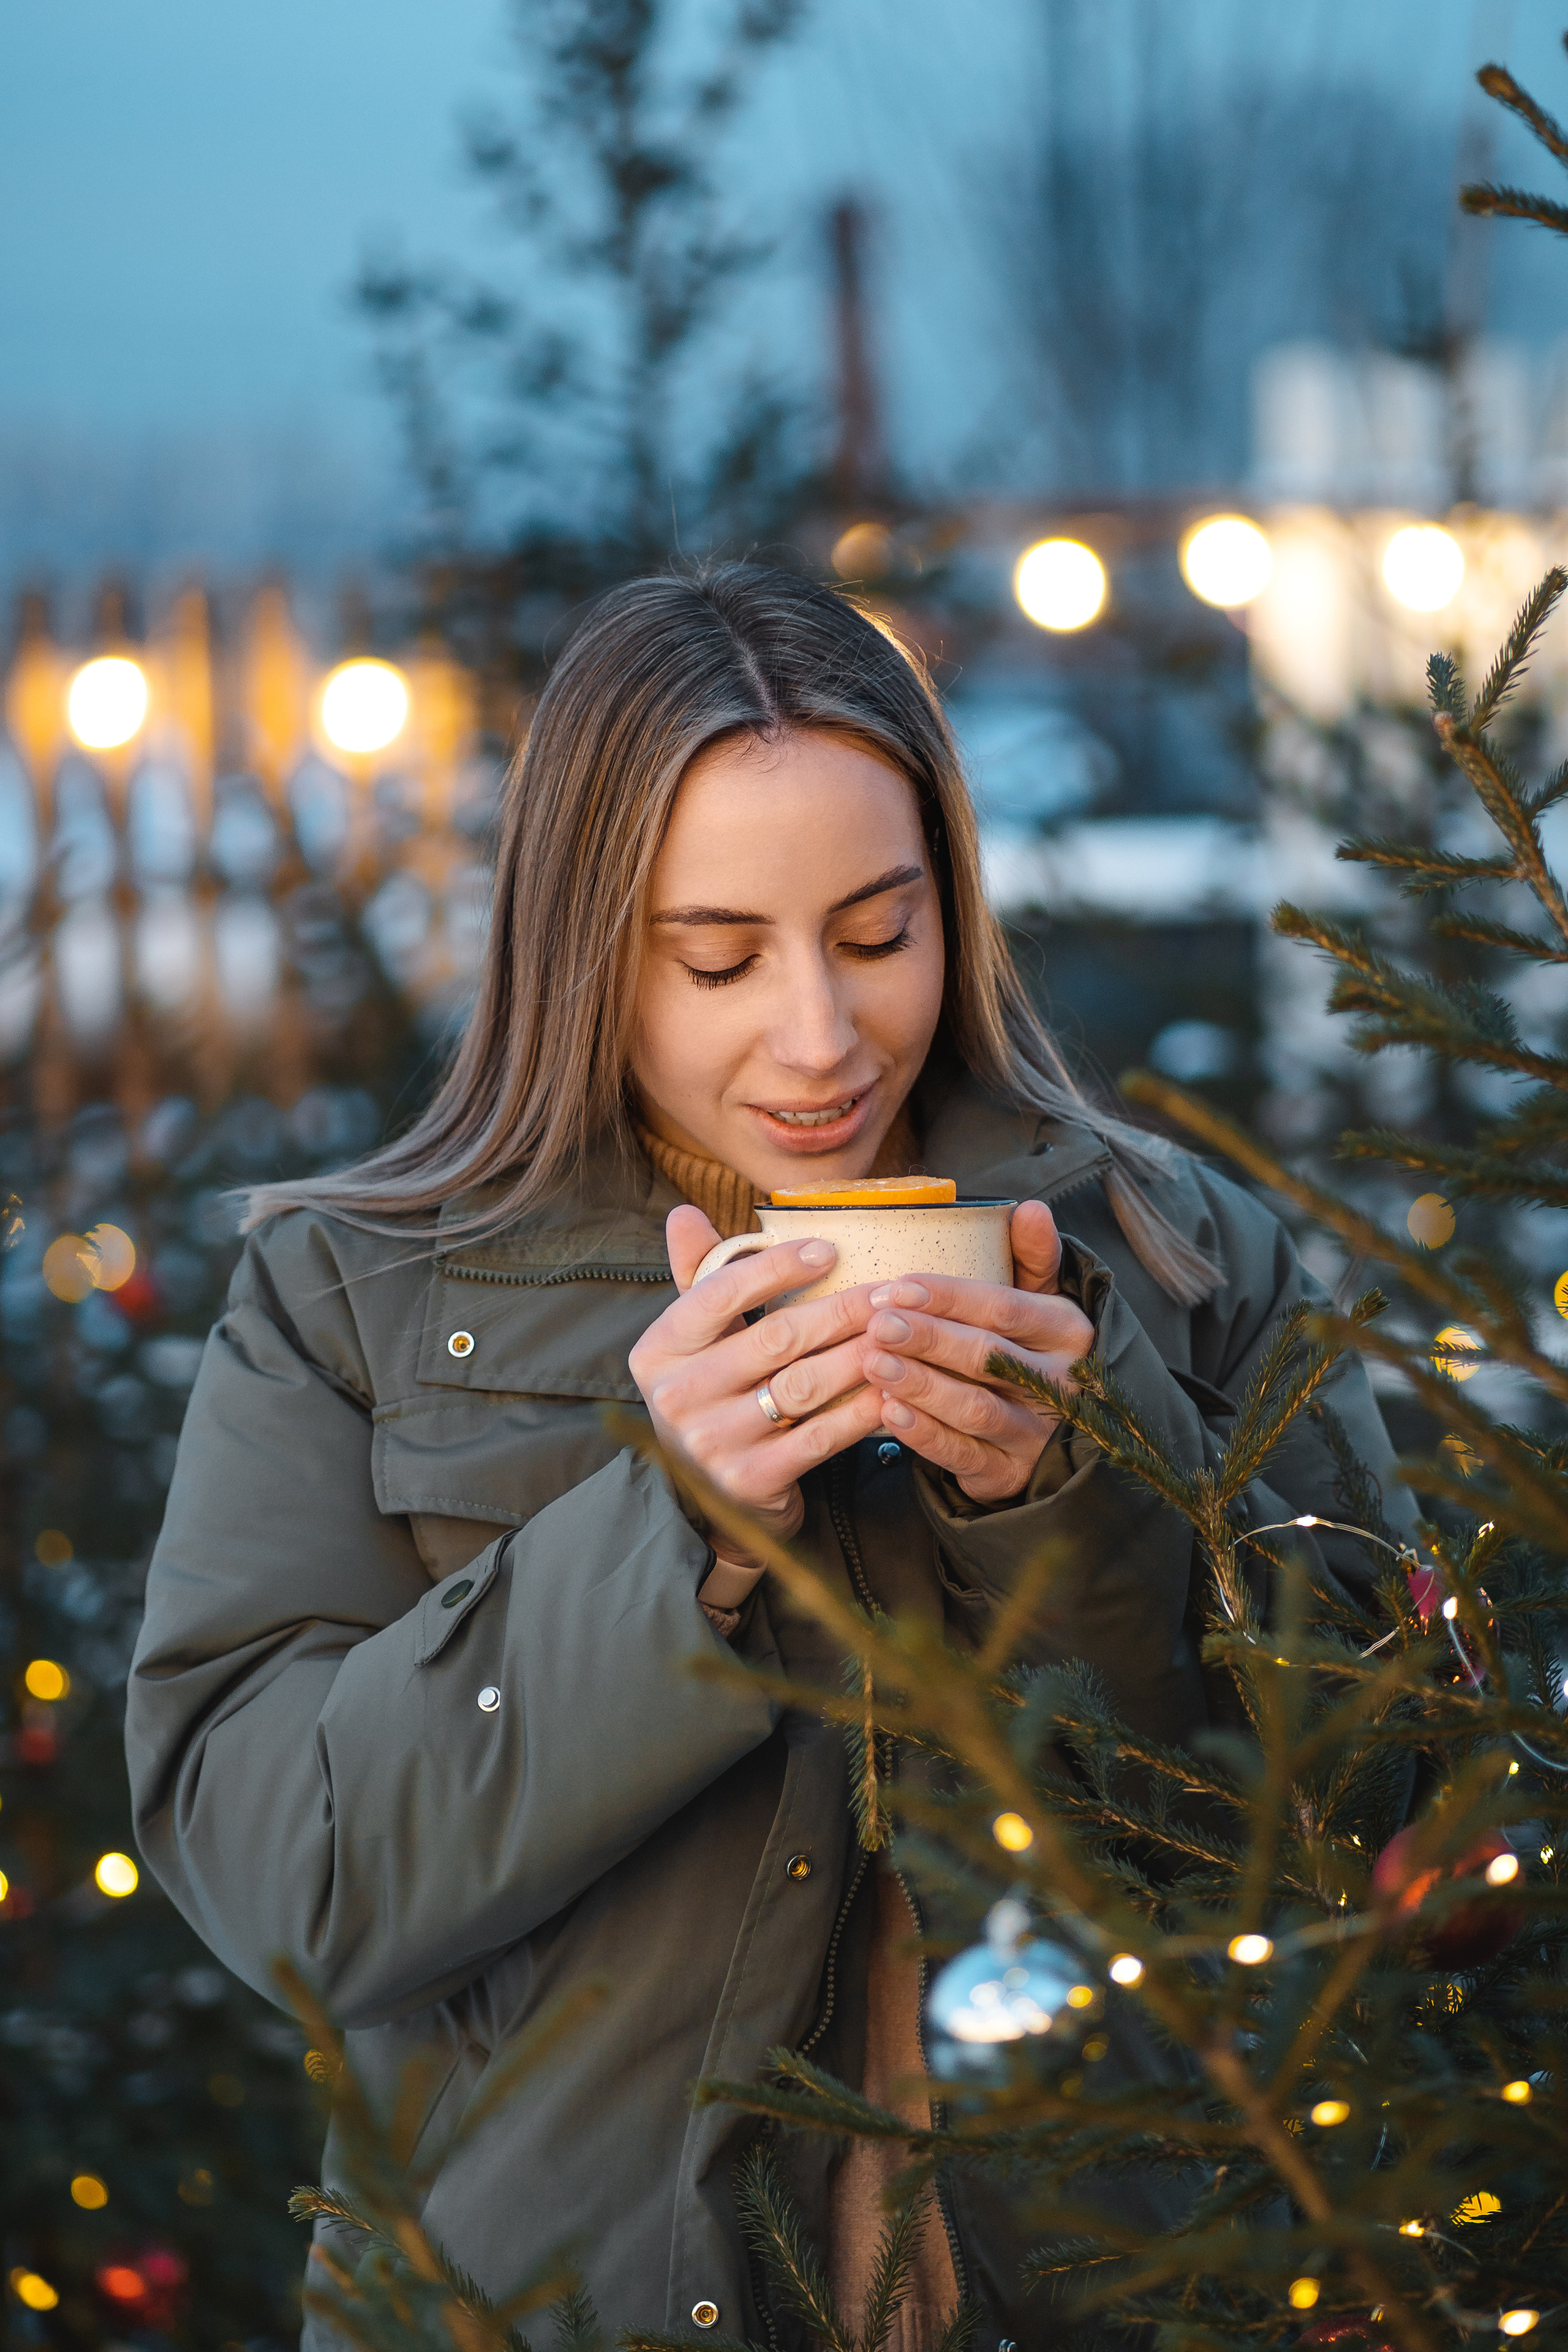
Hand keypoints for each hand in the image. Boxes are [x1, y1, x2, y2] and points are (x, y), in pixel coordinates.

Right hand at [629, 1204, 886, 1556]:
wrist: (709, 1500)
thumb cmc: (711, 1397)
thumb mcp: (692, 1341)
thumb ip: (696, 1277)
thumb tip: (684, 1212)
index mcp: (658, 1349)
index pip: (719, 1293)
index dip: (777, 1267)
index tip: (830, 1249)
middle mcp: (677, 1396)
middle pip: (775, 1337)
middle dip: (842, 1310)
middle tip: (892, 1292)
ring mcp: (712, 1442)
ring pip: (804, 1385)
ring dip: (861, 1354)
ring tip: (902, 1332)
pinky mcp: (751, 1479)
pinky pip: (822, 1436)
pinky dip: (862, 1409)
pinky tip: (895, 1389)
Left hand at [857, 1198, 1093, 1504]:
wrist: (1054, 1437)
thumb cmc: (1030, 1353)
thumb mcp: (1040, 1302)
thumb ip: (1032, 1257)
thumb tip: (1031, 1209)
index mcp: (1066, 1332)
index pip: (1003, 1308)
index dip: (948, 1297)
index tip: (897, 1287)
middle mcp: (1060, 1384)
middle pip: (986, 1356)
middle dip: (927, 1338)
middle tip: (877, 1324)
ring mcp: (1036, 1433)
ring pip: (974, 1407)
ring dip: (920, 1384)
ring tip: (873, 1363)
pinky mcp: (1009, 1474)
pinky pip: (963, 1454)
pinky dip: (923, 1434)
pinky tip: (888, 1412)